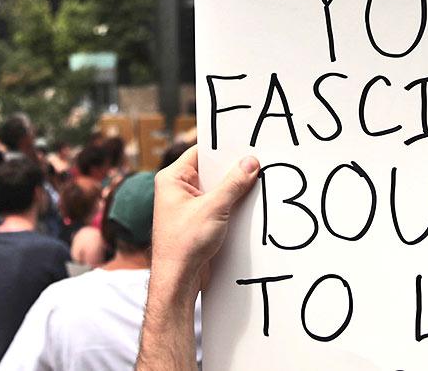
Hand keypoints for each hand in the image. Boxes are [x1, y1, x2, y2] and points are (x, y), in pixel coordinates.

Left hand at [149, 145, 259, 297]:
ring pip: (217, 189)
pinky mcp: (198, 221)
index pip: (200, 152)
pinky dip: (232, 204)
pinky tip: (247, 204)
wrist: (178, 281)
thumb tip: (250, 163)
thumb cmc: (183, 244)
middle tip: (255, 164)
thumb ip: (233, 184)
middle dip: (232, 170)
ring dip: (234, 190)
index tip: (245, 145)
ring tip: (255, 184)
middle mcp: (178, 190)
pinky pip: (218, 205)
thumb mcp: (213, 208)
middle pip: (211, 171)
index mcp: (172, 179)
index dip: (222, 149)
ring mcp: (188, 206)